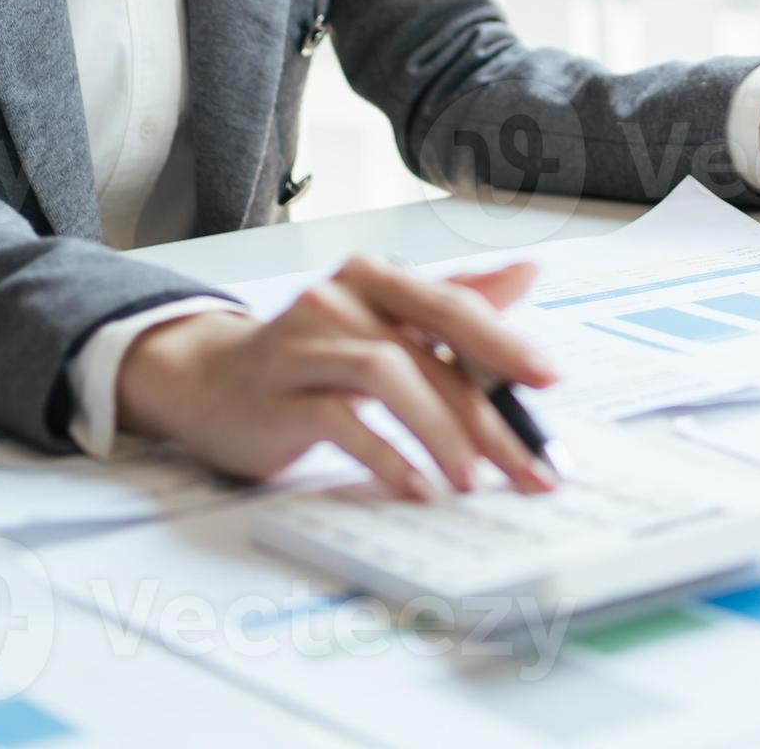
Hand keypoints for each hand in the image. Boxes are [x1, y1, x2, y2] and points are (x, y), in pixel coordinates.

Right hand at [115, 254, 561, 497]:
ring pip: (387, 375)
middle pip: (428, 348)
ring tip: (472, 480)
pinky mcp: (277, 396)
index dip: (504, 341)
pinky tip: (417, 487)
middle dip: (487, 412)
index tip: (550, 380)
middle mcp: (338, 300)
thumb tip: (528, 272)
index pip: (451, 304)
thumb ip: (454, 301)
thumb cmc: (312, 354)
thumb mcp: (383, 321)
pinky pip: (340, 421)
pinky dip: (386, 455)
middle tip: (529, 464)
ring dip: (440, 432)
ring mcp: (303, 345)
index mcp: (374, 277)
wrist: (209, 382)